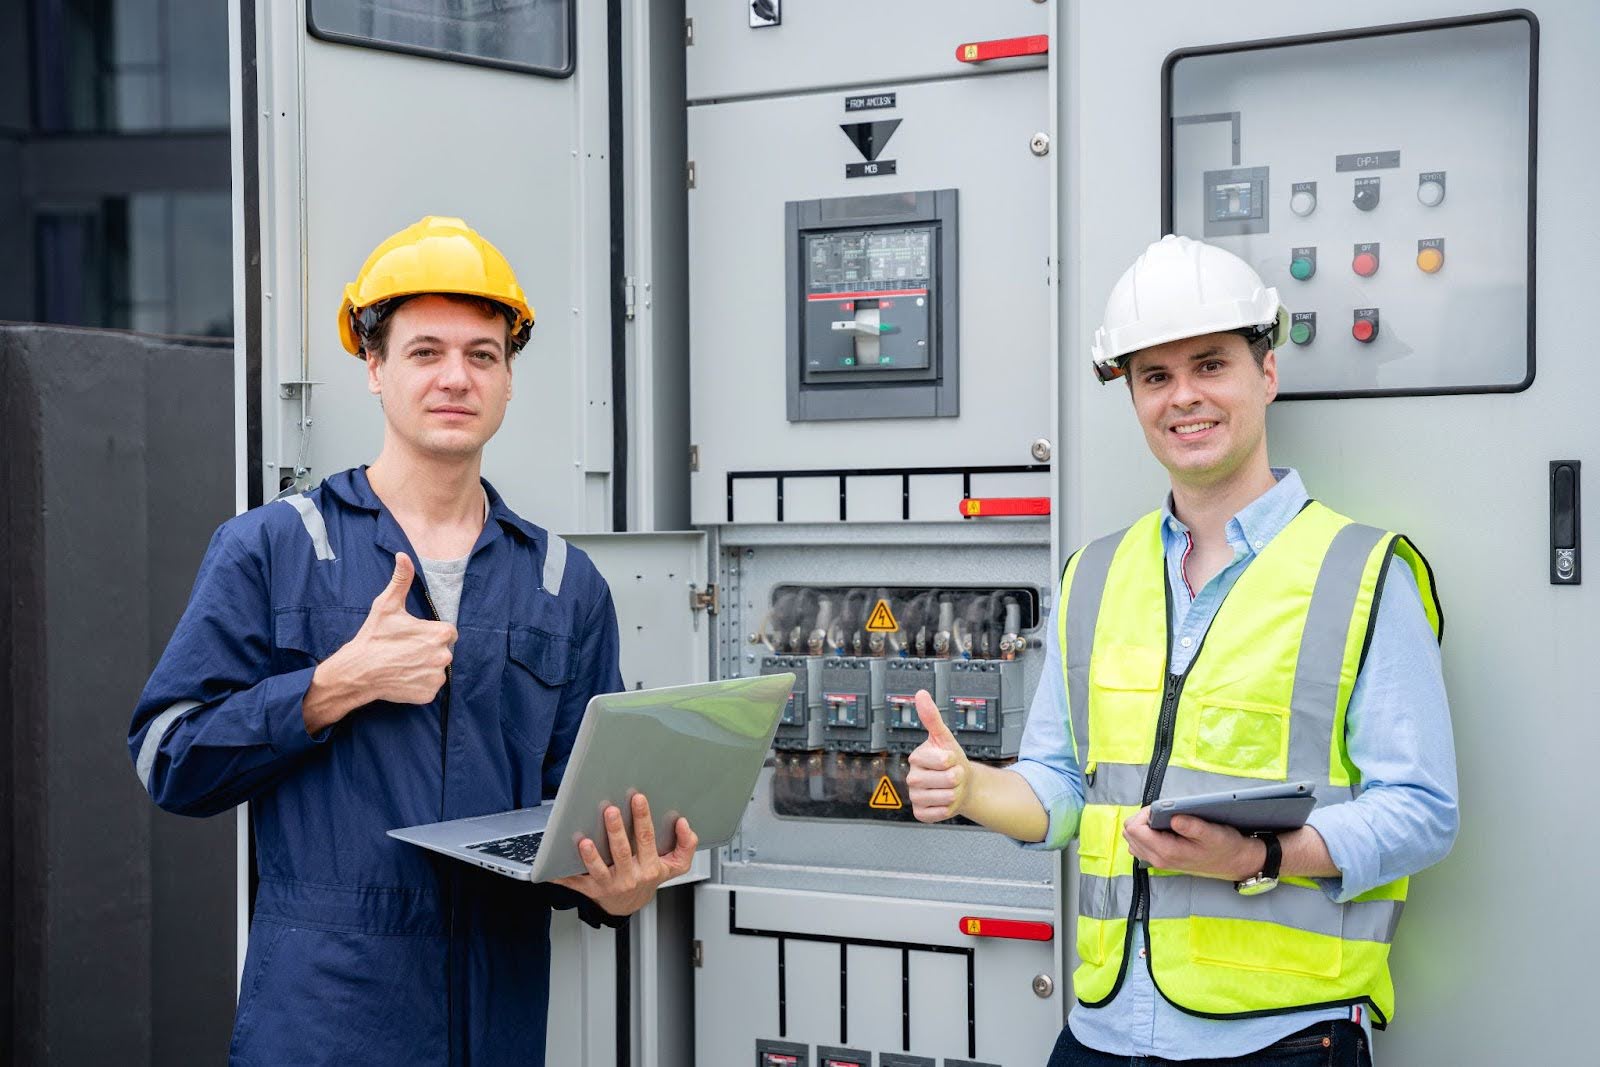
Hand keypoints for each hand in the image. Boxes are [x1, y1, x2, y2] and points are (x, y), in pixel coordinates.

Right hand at [303, 553, 456, 731]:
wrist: (358, 671)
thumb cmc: (374, 637)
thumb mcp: (387, 605)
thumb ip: (401, 580)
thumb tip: (403, 555)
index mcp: (440, 633)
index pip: (447, 632)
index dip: (429, 633)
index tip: (412, 635)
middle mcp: (444, 656)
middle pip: (443, 650)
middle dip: (427, 649)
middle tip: (404, 650)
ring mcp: (437, 677)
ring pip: (437, 669)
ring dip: (424, 666)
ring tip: (402, 663)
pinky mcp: (429, 694)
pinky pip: (430, 686)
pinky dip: (419, 683)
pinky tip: (403, 677)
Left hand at [553, 793, 698, 916]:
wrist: (630, 905)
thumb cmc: (648, 877)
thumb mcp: (674, 866)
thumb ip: (686, 845)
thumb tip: (684, 824)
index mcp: (649, 867)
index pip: (646, 838)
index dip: (643, 818)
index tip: (637, 798)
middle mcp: (630, 876)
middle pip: (622, 851)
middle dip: (616, 830)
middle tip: (610, 810)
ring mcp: (609, 884)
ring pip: (599, 869)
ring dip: (591, 856)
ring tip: (585, 840)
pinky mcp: (591, 890)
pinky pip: (576, 883)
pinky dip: (563, 877)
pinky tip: (553, 868)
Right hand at [906, 690, 970, 822]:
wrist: (960, 783)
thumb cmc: (952, 760)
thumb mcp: (945, 737)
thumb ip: (932, 716)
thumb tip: (921, 694)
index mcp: (916, 758)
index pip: (940, 760)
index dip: (952, 761)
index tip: (952, 759)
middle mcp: (912, 777)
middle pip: (941, 780)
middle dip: (955, 778)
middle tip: (955, 775)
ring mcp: (915, 795)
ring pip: (941, 798)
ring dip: (954, 793)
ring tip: (952, 788)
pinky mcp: (920, 812)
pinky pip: (935, 814)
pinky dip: (946, 809)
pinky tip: (945, 801)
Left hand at [1121, 807, 1264, 880]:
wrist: (1233, 862)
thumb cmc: (1224, 846)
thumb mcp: (1212, 833)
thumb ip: (1192, 826)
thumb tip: (1172, 817)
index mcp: (1166, 852)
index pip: (1135, 829)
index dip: (1144, 813)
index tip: (1161, 809)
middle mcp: (1158, 859)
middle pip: (1130, 833)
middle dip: (1142, 818)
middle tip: (1162, 813)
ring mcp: (1158, 861)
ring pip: (1132, 839)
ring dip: (1143, 825)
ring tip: (1163, 820)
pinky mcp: (1161, 859)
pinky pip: (1141, 844)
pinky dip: (1146, 833)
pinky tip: (1162, 829)